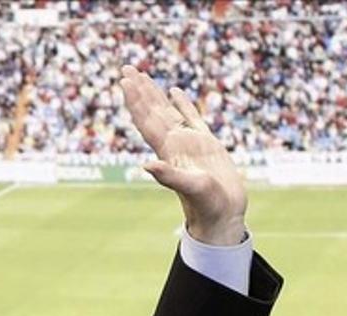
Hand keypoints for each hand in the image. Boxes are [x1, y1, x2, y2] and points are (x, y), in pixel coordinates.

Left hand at [118, 65, 246, 245]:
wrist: (222, 216)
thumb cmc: (207, 205)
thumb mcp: (190, 188)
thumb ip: (169, 176)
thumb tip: (146, 165)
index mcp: (168, 150)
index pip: (146, 120)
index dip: (135, 100)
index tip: (124, 80)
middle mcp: (174, 143)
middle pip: (152, 111)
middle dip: (139, 90)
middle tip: (126, 68)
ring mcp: (189, 142)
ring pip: (168, 111)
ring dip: (155, 94)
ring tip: (142, 75)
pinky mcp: (206, 144)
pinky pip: (191, 117)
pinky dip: (183, 104)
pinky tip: (175, 92)